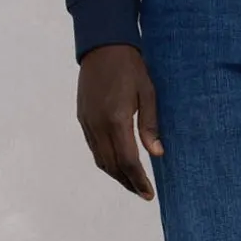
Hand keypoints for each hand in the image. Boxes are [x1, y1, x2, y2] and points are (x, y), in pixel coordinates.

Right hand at [77, 43, 162, 199]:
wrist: (103, 46)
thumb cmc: (131, 67)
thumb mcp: (148, 94)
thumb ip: (150, 126)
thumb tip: (157, 154)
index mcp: (117, 119)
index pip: (128, 160)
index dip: (138, 180)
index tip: (149, 193)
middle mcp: (98, 125)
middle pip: (112, 165)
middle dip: (127, 183)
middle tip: (142, 193)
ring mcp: (87, 122)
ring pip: (100, 159)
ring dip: (116, 175)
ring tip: (132, 183)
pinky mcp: (82, 118)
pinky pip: (93, 147)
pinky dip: (106, 161)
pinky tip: (117, 163)